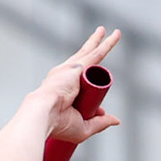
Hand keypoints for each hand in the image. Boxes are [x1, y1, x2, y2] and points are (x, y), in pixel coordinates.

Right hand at [34, 27, 124, 144]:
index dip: (92, 95)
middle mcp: (65, 75)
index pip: (80, 85)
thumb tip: (116, 120)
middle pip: (84, 59)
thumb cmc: (58, 124)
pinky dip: (106, 45)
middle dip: (94, 48)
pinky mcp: (78, 66)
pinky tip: (115, 36)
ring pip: (92, 52)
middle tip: (102, 37)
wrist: (44, 114)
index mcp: (62, 90)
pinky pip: (97, 53)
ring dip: (103, 42)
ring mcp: (71, 69)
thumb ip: (100, 123)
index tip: (99, 111)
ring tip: (116, 33)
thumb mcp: (84, 127)